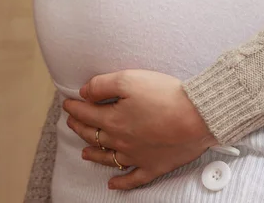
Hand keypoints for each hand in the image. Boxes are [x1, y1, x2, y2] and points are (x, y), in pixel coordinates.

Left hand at [63, 69, 218, 190]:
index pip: (87, 113)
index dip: (75, 106)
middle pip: (94, 135)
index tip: (68, 102)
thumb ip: (102, 85)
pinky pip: (133, 178)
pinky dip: (121, 182)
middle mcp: (121, 141)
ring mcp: (136, 156)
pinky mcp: (154, 165)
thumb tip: (84, 93)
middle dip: (79, 127)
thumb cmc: (164, 95)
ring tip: (83, 152)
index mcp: (113, 119)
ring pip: (108, 158)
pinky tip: (113, 184)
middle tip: (72, 121)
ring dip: (93, 154)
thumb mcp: (129, 79)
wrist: (196, 117)